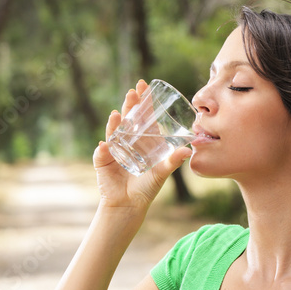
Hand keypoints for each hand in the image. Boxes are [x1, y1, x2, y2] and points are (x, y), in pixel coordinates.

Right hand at [93, 80, 192, 210]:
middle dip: (130, 104)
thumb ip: (173, 161)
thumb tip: (187, 149)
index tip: (144, 85)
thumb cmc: (146, 187)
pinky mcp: (103, 160)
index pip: (142, 115)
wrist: (129, 204)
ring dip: (115, 121)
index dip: (143, 101)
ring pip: (114, 131)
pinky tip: (106, 144)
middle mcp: (127, 141)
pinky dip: (104, 148)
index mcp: (142, 140)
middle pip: (127, 118)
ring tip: (119, 113)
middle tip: (133, 92)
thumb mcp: (162, 172)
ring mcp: (113, 149)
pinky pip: (103, 152)